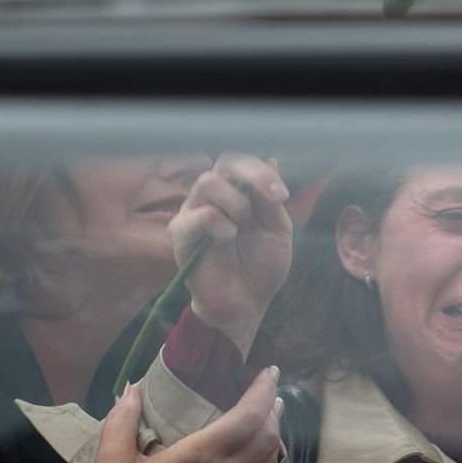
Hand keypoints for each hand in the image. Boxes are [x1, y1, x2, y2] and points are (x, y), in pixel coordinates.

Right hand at [20, 366, 314, 462]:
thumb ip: (124, 420)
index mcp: (197, 455)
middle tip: (270, 398)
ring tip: (273, 426)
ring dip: (276, 442)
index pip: (247, 415)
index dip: (263, 391)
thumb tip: (133, 388)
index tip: (270, 373)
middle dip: (271, 412)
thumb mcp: (111, 461)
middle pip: (265, 437)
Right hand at [170, 152, 291, 355]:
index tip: (282, 196)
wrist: (247, 304)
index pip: (240, 160)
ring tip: (242, 228)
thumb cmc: (261, 268)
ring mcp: (192, 212)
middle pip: (224, 161)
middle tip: (273, 201)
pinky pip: (199, 213)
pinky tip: (227, 240)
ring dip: (236, 203)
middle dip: (254, 177)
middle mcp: (210, 197)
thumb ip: (271, 197)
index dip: (262, 170)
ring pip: (209, 182)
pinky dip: (221, 225)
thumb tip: (272, 157)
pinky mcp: (180, 234)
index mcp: (235, 192)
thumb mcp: (277, 229)